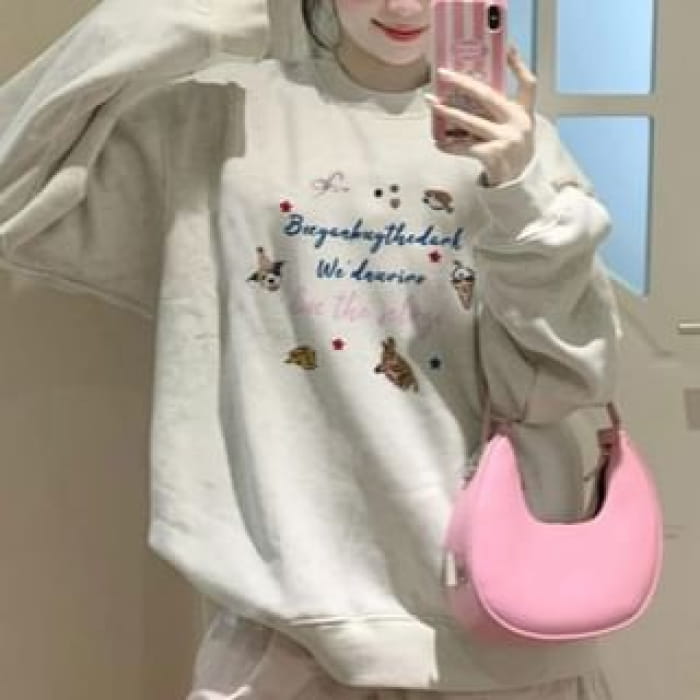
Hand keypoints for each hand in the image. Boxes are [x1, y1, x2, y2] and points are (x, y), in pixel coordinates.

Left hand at [425, 45, 536, 186]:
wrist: (520, 185)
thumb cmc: (512, 154)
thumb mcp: (516, 130)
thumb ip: (500, 115)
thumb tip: (466, 100)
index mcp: (524, 113)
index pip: (527, 83)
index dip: (518, 65)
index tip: (506, 48)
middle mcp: (517, 123)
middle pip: (488, 96)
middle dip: (463, 83)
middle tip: (445, 75)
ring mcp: (505, 139)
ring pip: (471, 122)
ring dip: (448, 113)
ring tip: (433, 105)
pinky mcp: (493, 156)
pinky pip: (465, 147)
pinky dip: (450, 146)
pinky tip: (438, 143)